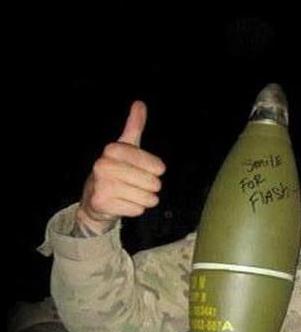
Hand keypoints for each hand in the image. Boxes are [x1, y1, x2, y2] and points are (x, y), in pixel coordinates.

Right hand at [76, 101, 166, 233]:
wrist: (94, 201)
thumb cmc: (116, 173)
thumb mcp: (125, 149)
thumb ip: (134, 127)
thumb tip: (139, 103)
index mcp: (112, 149)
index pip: (155, 165)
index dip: (156, 171)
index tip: (150, 170)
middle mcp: (103, 165)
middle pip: (152, 183)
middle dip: (150, 187)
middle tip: (137, 185)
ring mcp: (101, 185)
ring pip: (147, 198)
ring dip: (144, 199)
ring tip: (132, 195)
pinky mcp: (102, 203)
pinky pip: (137, 209)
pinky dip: (135, 209)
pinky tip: (124, 204)